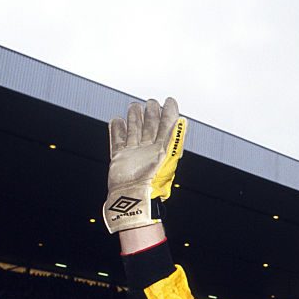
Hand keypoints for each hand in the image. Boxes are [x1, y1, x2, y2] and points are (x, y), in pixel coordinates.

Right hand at [103, 97, 186, 233]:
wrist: (133, 197)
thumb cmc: (152, 181)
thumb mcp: (168, 154)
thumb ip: (174, 135)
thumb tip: (182, 119)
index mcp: (163, 149)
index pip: (167, 126)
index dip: (169, 113)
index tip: (169, 101)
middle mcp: (149, 150)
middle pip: (150, 127)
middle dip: (151, 113)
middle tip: (151, 102)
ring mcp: (134, 154)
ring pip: (134, 131)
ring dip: (134, 118)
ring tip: (134, 107)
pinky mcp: (119, 158)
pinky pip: (117, 141)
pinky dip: (117, 130)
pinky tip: (117, 121)